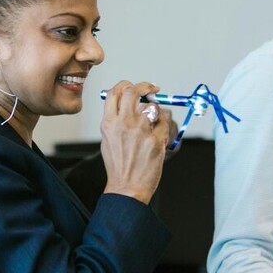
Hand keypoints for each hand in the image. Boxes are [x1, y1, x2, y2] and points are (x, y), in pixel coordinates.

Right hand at [99, 80, 172, 204]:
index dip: (125, 84)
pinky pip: (164, 122)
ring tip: (154, 123)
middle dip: (145, 86)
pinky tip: (158, 134)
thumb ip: (115, 120)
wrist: (127, 188)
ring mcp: (140, 131)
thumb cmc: (118, 166)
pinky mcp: (156, 140)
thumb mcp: (108, 139)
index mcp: (109, 123)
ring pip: (153, 107)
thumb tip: (126, 102)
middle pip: (133, 91)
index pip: (115, 92)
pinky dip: (164, 125)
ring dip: (156, 111)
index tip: (133, 85)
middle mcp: (123, 124)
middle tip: (152, 88)